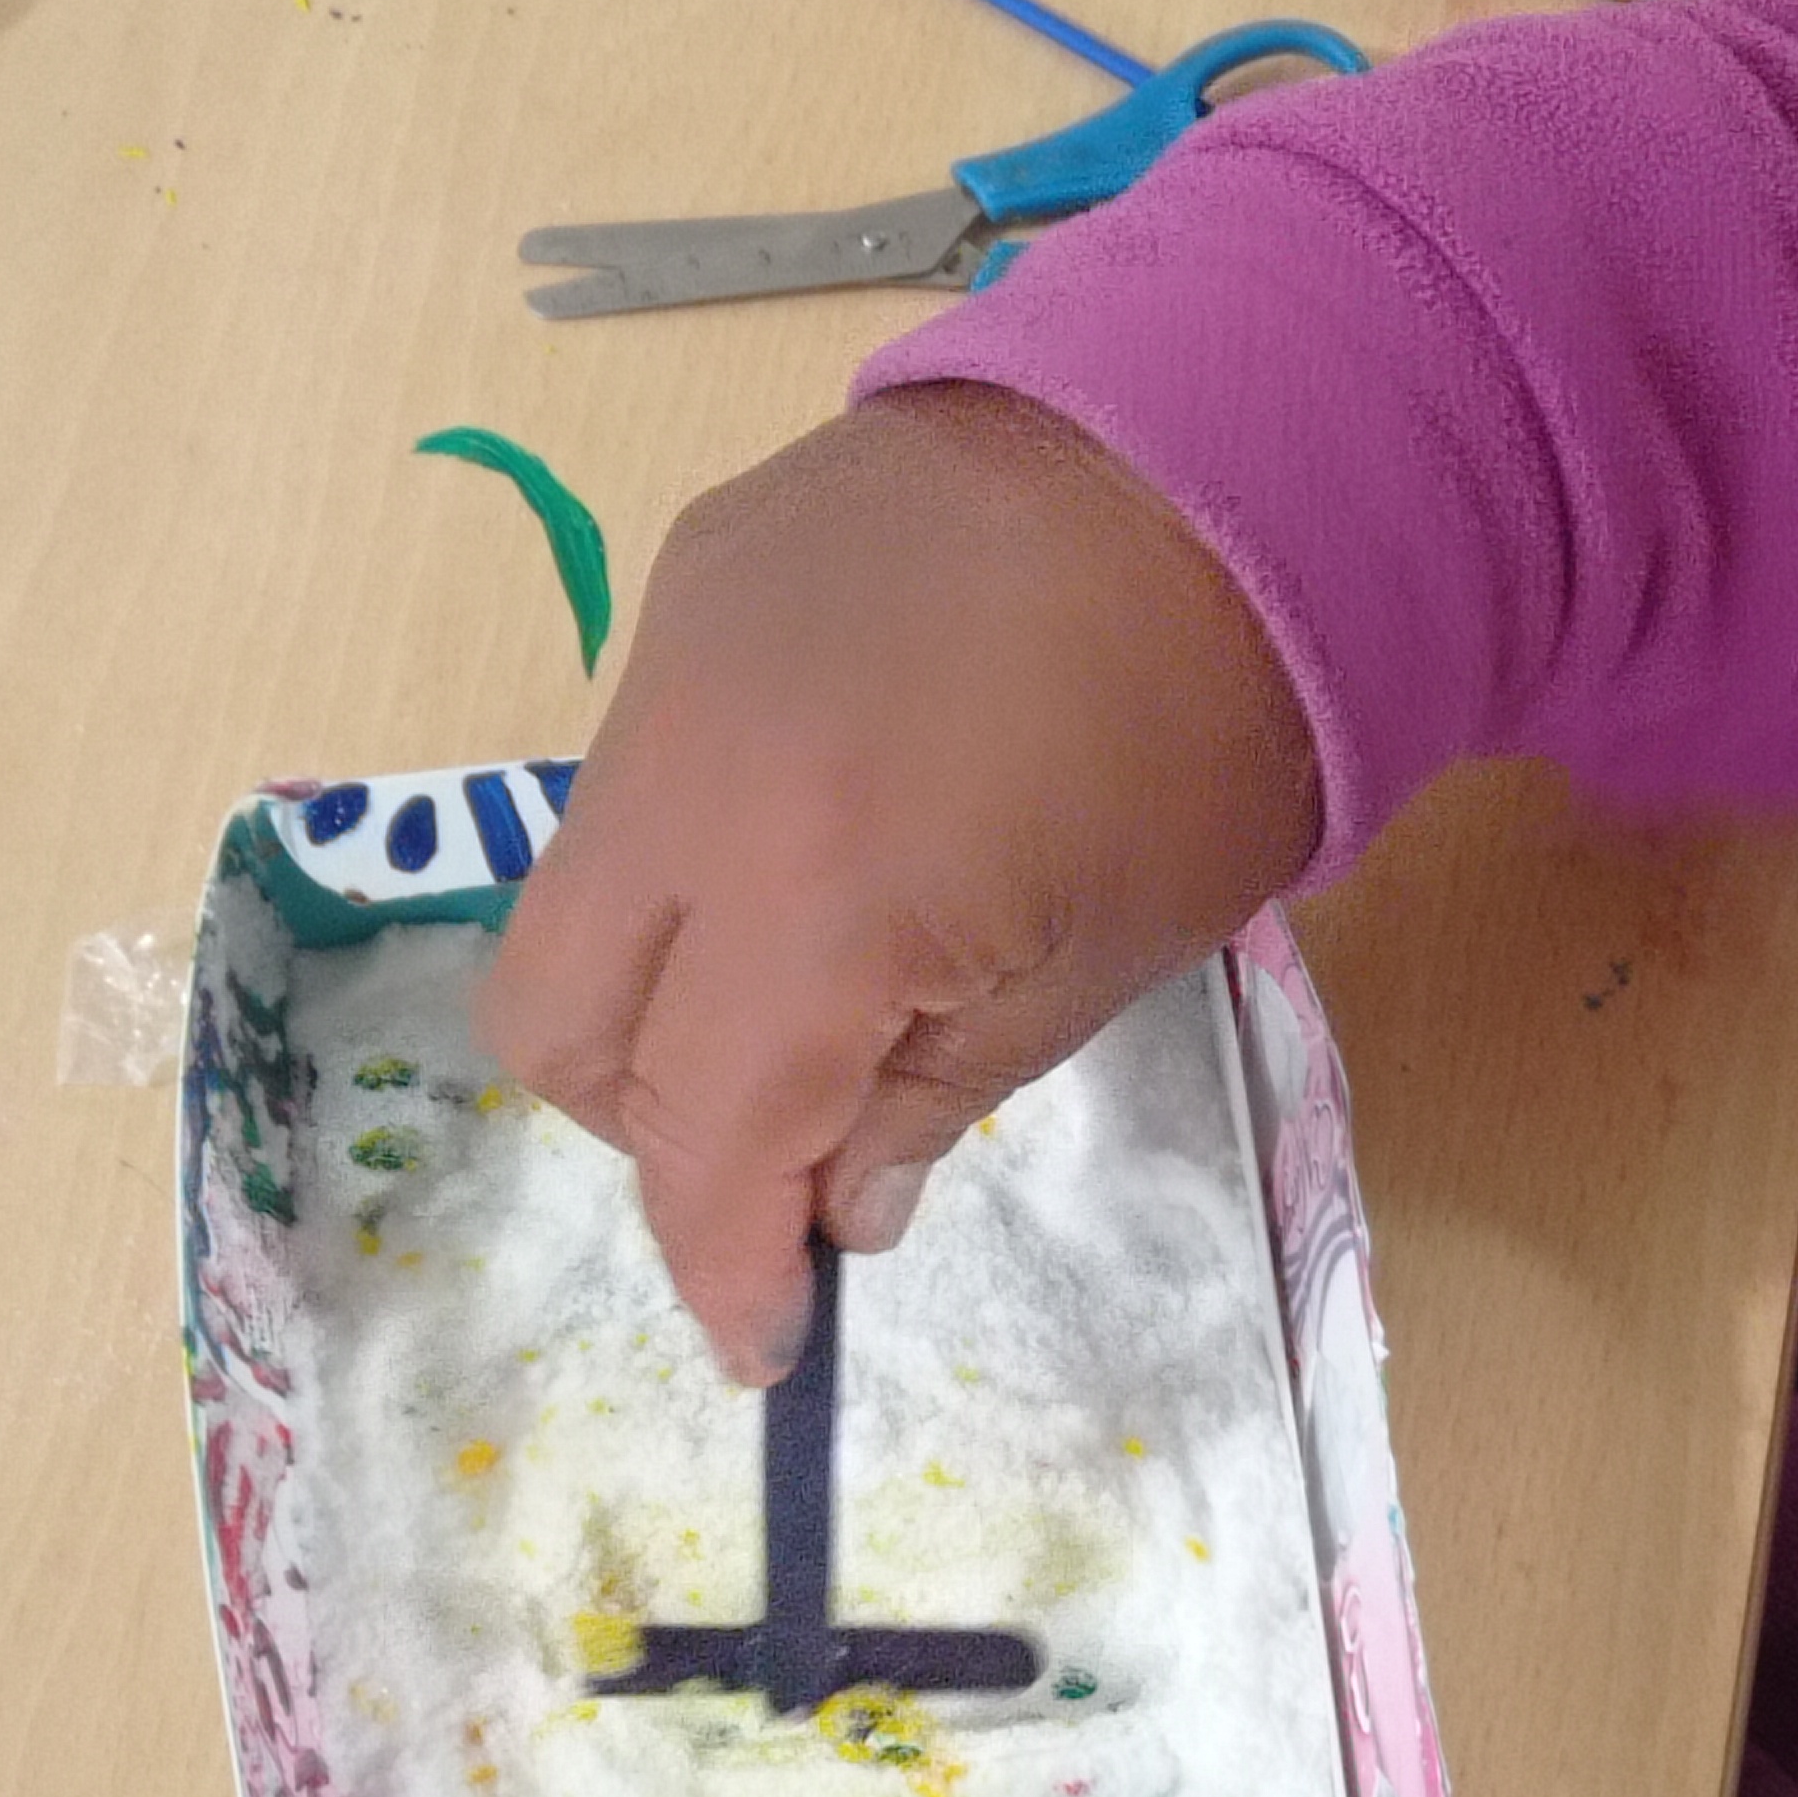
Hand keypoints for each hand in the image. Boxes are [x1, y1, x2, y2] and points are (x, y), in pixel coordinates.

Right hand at [476, 383, 1319, 1383]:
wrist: (1236, 454)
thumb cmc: (1210, 740)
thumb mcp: (1100, 964)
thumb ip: (932, 1091)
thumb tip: (832, 1203)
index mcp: (818, 900)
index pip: (701, 1136)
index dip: (723, 1258)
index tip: (760, 1342)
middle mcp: (692, 784)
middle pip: (561, 1029)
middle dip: (658, 1128)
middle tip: (788, 1149)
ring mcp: (668, 668)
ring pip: (574, 897)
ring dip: (666, 991)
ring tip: (822, 993)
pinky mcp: (685, 583)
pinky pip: (636, 770)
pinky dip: (699, 849)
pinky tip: (835, 835)